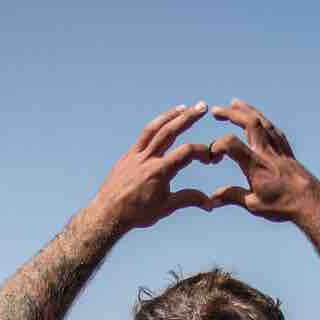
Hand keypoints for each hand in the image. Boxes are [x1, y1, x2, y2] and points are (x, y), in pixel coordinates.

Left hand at [85, 104, 219, 232]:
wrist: (108, 213)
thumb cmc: (137, 213)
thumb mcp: (166, 208)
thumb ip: (188, 199)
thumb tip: (210, 203)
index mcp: (159, 172)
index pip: (186, 153)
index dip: (202, 151)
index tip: (211, 157)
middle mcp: (147, 159)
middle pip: (170, 131)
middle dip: (188, 118)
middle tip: (202, 107)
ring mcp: (136, 155)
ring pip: (154, 128)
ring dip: (170, 115)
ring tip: (184, 108)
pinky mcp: (128, 155)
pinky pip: (144, 135)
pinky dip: (156, 126)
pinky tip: (164, 123)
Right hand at [197, 100, 319, 224]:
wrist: (312, 203)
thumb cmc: (284, 206)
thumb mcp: (254, 205)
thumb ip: (232, 196)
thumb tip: (211, 199)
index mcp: (256, 166)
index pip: (232, 144)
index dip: (217, 145)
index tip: (212, 157)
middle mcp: (267, 152)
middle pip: (249, 122)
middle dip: (231, 113)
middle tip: (215, 111)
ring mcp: (278, 149)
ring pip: (263, 121)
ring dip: (246, 110)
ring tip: (234, 103)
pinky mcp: (287, 151)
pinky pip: (274, 129)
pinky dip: (263, 120)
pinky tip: (258, 118)